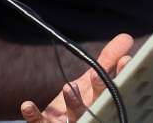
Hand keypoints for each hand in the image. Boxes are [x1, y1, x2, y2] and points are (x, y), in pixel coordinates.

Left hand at [18, 33, 134, 122]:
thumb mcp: (93, 82)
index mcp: (103, 102)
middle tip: (96, 75)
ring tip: (68, 88)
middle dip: (99, 90)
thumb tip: (126, 38)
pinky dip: (34, 116)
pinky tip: (27, 105)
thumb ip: (107, 61)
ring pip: (75, 117)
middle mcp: (91, 115)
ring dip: (74, 103)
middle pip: (98, 104)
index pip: (115, 89)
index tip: (125, 60)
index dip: (120, 75)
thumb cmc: (83, 103)